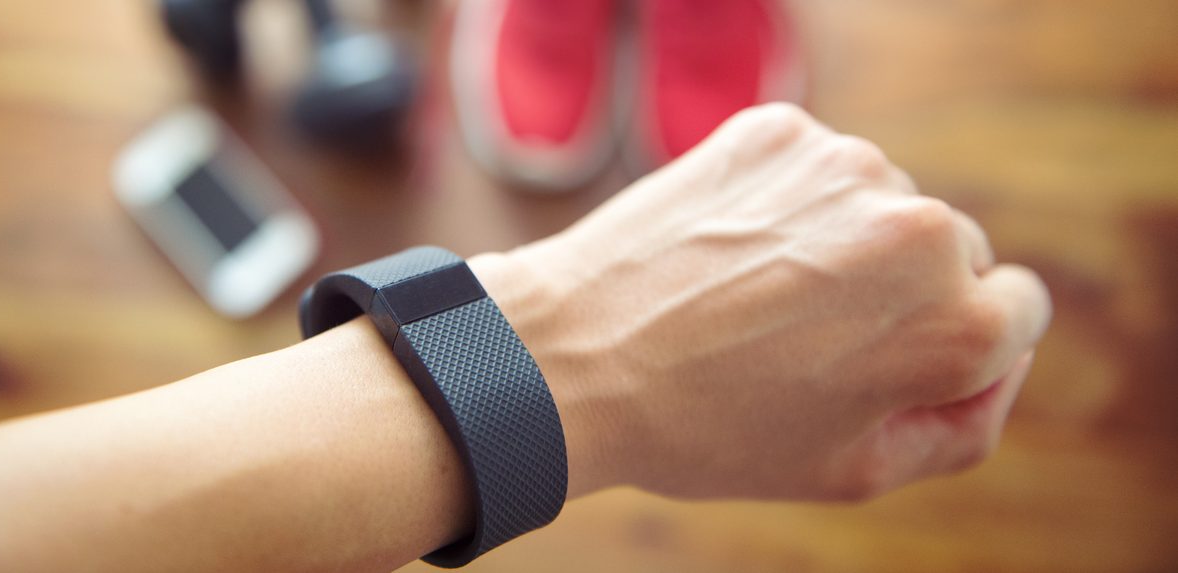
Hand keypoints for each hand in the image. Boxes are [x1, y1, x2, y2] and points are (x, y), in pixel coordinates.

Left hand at [472, 103, 1050, 501]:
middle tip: (809, 340)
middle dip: (904, 293)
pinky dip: (788, 204)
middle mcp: (920, 229)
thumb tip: (999, 358)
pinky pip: (816, 170)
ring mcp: (847, 167)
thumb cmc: (711, 431)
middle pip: (955, 253)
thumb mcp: (854, 472)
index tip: (894, 359)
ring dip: (844, 242)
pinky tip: (732, 251)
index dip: (961, 345)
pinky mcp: (780, 131)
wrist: (574, 357)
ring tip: (757, 298)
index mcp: (957, 325)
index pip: (1020, 311)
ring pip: (883, 204)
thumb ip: (963, 423)